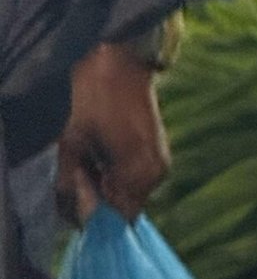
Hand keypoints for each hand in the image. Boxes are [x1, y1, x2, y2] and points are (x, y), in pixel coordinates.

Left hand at [56, 44, 171, 225]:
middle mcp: (155, 175)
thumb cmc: (92, 100)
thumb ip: (75, 183)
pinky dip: (126, 173)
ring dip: (116, 184)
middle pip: (129, 205)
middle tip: (88, 171)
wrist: (119, 64)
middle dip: (107, 197)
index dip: (100, 210)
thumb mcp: (73, 143)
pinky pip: (142, 178)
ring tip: (100, 157)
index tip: (85, 192)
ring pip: (136, 192)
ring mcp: (161, 164)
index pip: (121, 215)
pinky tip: (113, 151)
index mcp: (136, 173)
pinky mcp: (161, 154)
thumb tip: (77, 213)